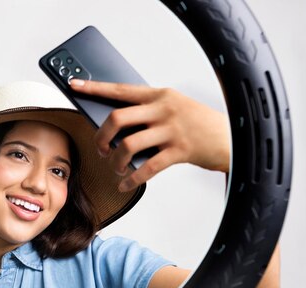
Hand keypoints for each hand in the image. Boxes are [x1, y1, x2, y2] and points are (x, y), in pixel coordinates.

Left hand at [69, 79, 230, 191]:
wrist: (232, 138)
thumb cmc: (197, 124)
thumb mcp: (173, 107)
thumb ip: (147, 112)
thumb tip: (113, 127)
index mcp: (158, 95)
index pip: (120, 89)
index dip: (94, 88)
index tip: (74, 85)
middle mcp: (163, 109)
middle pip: (117, 118)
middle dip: (101, 136)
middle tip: (99, 148)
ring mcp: (172, 130)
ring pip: (128, 145)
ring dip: (114, 160)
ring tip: (114, 166)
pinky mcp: (180, 151)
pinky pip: (147, 168)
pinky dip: (131, 179)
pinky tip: (125, 184)